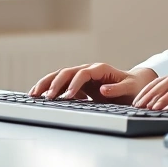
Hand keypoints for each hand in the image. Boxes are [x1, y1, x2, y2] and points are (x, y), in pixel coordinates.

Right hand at [28, 63, 157, 104]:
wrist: (134, 84)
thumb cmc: (132, 87)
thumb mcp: (129, 88)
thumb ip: (116, 89)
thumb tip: (102, 89)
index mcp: (100, 69)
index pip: (83, 74)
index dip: (74, 84)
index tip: (68, 97)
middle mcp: (88, 69)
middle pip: (67, 72)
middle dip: (55, 83)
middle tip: (46, 97)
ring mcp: (82, 75)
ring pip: (60, 76)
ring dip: (47, 83)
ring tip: (33, 93)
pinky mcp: (78, 83)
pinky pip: (61, 84)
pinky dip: (50, 88)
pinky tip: (39, 96)